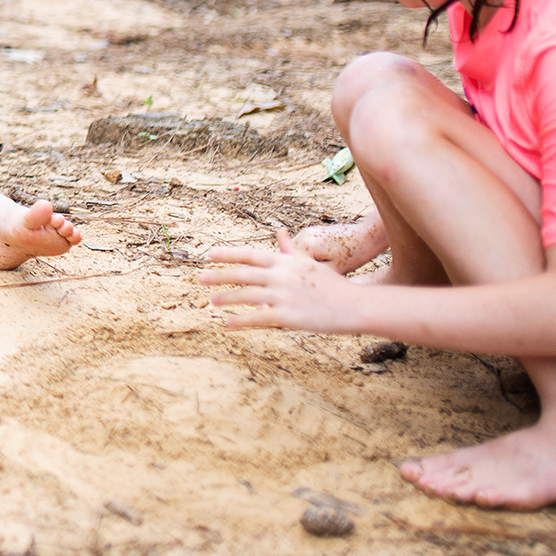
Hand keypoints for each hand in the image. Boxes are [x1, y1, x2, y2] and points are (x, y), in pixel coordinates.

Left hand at [199, 228, 365, 333]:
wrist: (355, 306)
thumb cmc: (332, 285)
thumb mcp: (310, 263)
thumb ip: (290, 250)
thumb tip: (279, 231)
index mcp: (285, 262)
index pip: (250, 254)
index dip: (228, 254)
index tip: (209, 254)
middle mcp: (281, 276)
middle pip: (242, 273)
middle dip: (219, 275)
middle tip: (200, 278)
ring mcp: (283, 296)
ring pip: (246, 295)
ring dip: (226, 298)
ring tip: (211, 301)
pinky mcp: (287, 316)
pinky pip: (257, 318)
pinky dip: (240, 321)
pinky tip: (227, 324)